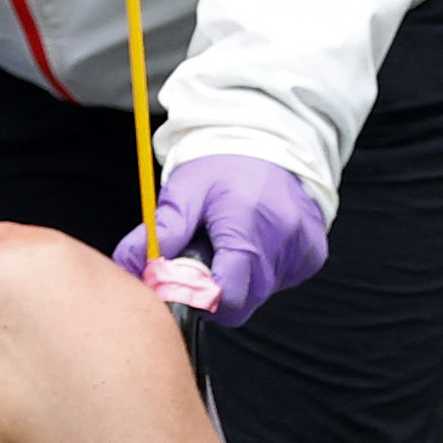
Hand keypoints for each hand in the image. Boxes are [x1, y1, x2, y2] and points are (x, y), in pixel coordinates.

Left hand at [119, 156, 332, 326]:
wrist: (273, 141)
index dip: (199, 300)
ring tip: (231, 241)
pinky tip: (256, 240)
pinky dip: (262, 270)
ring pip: (261, 294)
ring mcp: (302, 252)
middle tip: (204, 259)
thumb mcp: (185, 190)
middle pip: (243, 302)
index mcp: (247, 226)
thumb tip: (130, 265)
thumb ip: (158, 234)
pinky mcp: (313, 256)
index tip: (183, 285)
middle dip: (217, 290)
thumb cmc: (226, 164)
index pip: (225, 296)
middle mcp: (283, 243)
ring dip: (240, 279)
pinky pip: (280, 281)